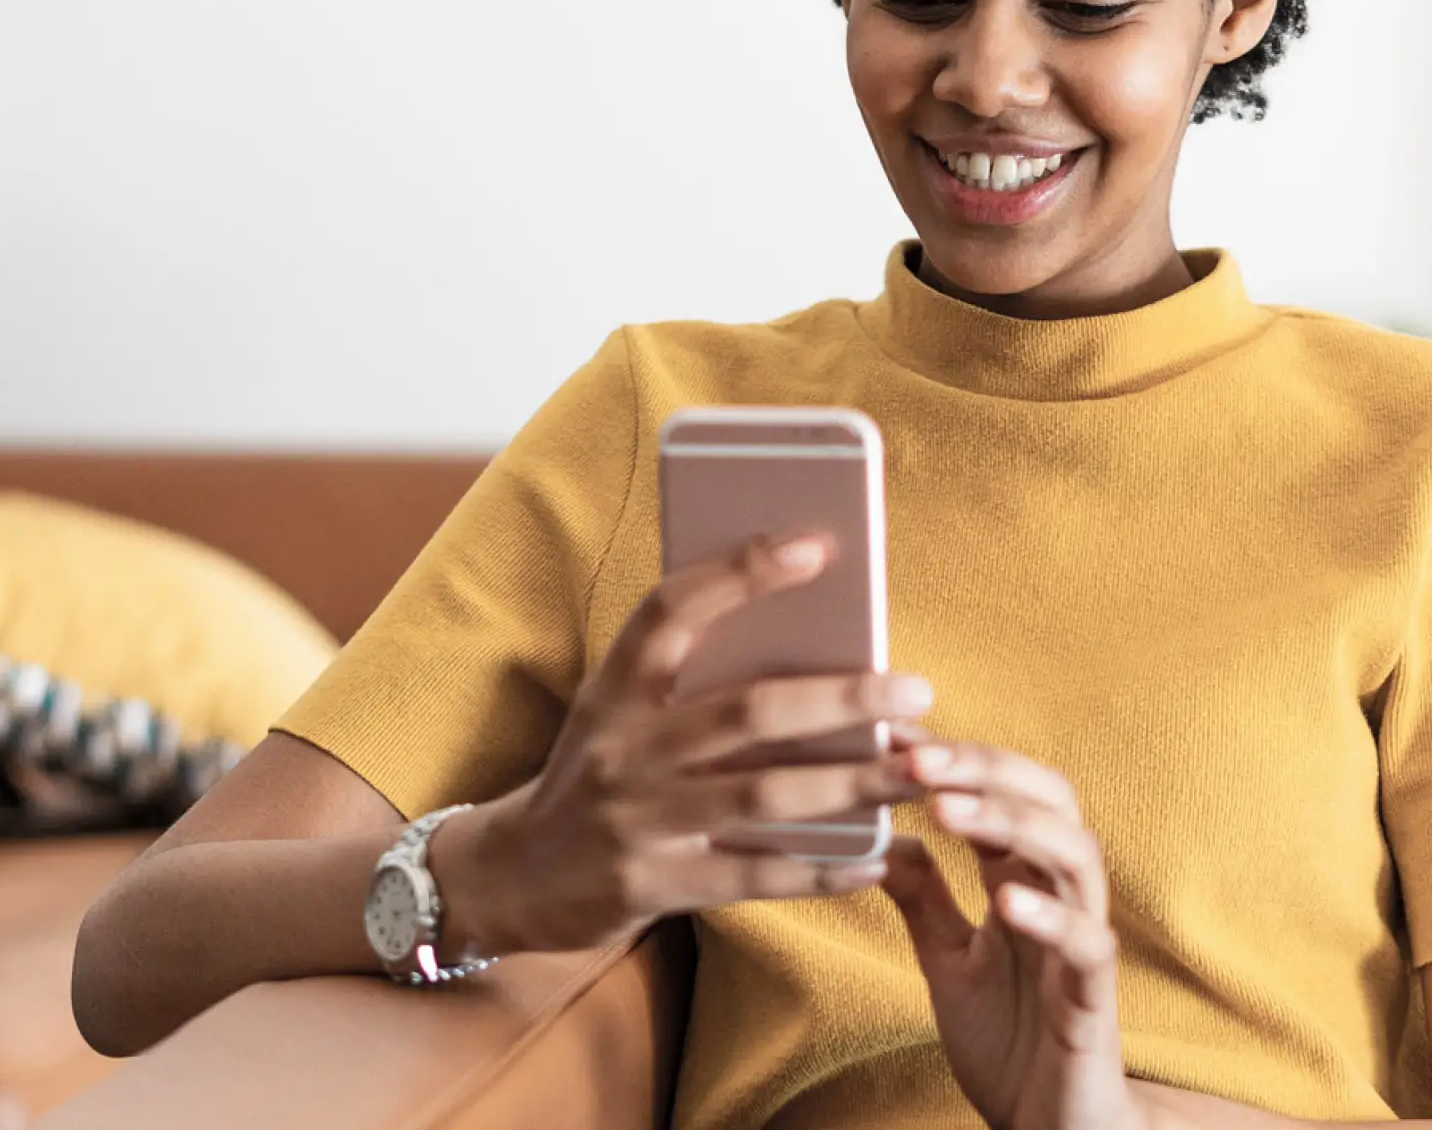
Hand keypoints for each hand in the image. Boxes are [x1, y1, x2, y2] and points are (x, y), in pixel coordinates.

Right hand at [430, 533, 935, 956]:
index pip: (671, 610)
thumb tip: (807, 645)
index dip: (740, 572)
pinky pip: (754, 877)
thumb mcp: (616, 714)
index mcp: (613, 689)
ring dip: (850, 784)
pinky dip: (820, 868)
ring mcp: (635, 819)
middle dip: (840, 698)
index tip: (817, 547)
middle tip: (913, 689)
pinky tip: (874, 858)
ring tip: (916, 774)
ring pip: (763, 796)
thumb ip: (686, 683)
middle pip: (745, 711)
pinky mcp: (652, 884)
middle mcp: (622, 747)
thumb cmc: (594, 776)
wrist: (516, 875)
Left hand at [881, 742, 1142, 1129]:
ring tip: (949, 808)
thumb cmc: (1007, 1040)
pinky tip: (1007, 898)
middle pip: (1049, 800)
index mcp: (1020, 879)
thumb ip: (922, 895)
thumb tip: (879, 830)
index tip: (890, 734)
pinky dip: (1051, 916)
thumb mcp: (944, 958)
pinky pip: (1088, 945)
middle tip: (918, 755)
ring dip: (1013, 823)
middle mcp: (1059, 897)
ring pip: (1076, 855)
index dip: (953, 758)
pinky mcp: (1094, 1000)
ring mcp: (1081, 944)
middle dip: (986, 768)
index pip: (1000, 792)